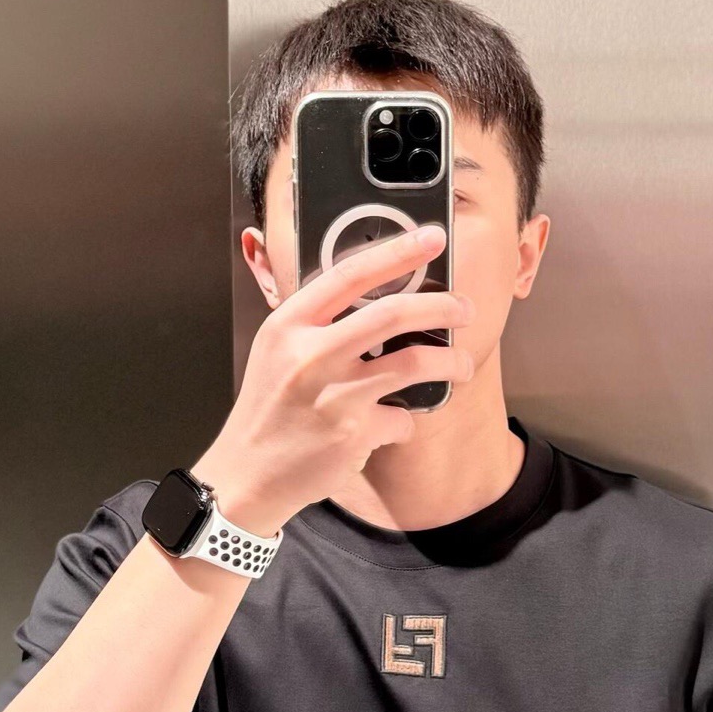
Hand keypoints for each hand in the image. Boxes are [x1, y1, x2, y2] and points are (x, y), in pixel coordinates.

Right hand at [192, 224, 474, 536]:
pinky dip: (405, 421)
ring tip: (461, 365)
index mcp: (289, 325)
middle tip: (465, 308)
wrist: (248, 474)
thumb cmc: (269, 409)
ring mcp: (334, 396)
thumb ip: (314, 321)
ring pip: (413, 364)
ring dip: (449, 362)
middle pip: (393, 315)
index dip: (396, 252)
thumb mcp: (277, 351)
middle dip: (442, 306)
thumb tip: (369, 290)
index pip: (349, 275)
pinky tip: (390, 425)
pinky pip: (402, 418)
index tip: (431, 237)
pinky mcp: (353, 435)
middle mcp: (310, 356)